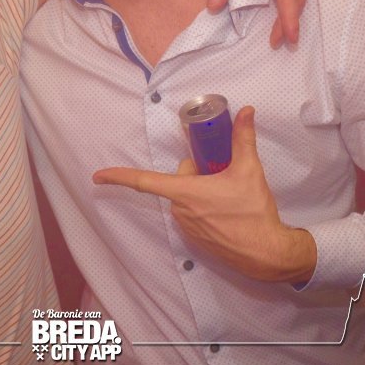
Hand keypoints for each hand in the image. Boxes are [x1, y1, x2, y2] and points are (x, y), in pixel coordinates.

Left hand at [92, 107, 316, 281]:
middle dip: (195, 173)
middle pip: (177, 181)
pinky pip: (192, 214)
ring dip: (200, 191)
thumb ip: (243, 138)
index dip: (119, 177)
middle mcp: (180, 211)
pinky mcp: (196, 240)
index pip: (145, 182)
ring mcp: (187, 228)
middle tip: (221, 174)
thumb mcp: (249, 170)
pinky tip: (226, 212)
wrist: (266, 253)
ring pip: (185, 198)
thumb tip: (246, 112)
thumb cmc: (253, 212)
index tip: (98, 177)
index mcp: (186, 192)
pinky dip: (204, 208)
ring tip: (227, 196)